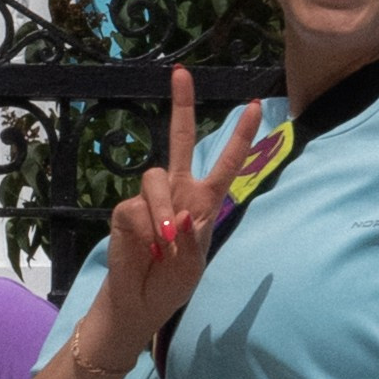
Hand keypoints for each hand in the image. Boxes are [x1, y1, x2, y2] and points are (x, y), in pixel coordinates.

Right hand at [74, 67, 265, 375]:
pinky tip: (150, 247)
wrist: (138, 305)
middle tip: (182, 73)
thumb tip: (180, 213)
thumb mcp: (193, 264)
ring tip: (167, 240)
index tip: (254, 105)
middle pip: (179, 141)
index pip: (225, 164)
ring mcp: (148, 200)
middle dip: (181, 106)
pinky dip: (147, 227)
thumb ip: (192, 235)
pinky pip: (136, 207)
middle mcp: (177, 193)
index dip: (240, 136)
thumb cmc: (170, 286)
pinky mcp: (124, 211)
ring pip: (156, 178)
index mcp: (204, 203)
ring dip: (163, 209)